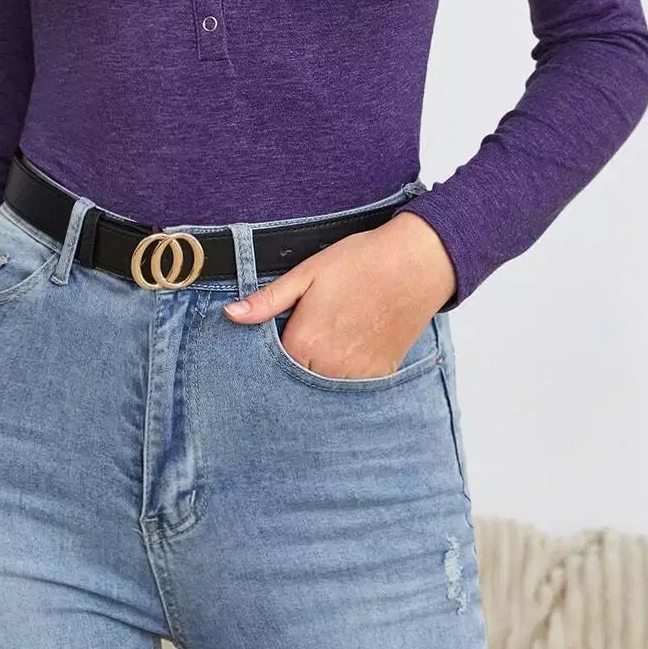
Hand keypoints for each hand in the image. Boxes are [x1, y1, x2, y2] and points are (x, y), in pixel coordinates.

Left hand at [221, 212, 457, 377]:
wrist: (416, 264)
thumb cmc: (360, 262)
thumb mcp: (307, 274)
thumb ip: (268, 301)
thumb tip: (231, 315)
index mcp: (304, 344)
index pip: (272, 364)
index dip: (274, 348)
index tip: (283, 331)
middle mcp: (329, 368)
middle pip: (297, 377)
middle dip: (297, 360)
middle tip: (312, 328)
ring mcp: (357, 376)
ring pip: (324, 384)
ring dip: (322, 368)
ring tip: (334, 333)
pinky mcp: (381, 375)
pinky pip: (353, 385)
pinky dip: (347, 371)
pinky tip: (353, 343)